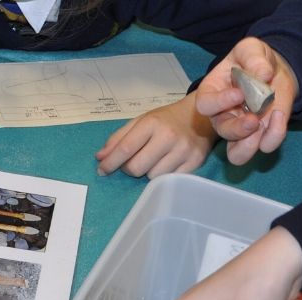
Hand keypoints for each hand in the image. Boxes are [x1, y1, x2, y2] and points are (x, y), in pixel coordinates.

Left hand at [95, 92, 216, 177]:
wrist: (201, 116)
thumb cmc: (166, 120)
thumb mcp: (141, 121)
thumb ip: (118, 138)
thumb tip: (100, 158)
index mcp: (152, 123)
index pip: (126, 149)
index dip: (110, 163)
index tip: (102, 170)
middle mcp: (169, 137)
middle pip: (136, 168)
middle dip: (128, 168)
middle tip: (132, 162)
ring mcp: (184, 151)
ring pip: (152, 177)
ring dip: (147, 172)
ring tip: (154, 160)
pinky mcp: (195, 162)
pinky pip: (169, 181)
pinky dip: (162, 177)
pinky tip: (166, 164)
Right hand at [195, 37, 298, 164]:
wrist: (272, 71)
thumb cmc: (252, 61)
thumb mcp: (250, 49)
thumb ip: (252, 56)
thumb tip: (262, 74)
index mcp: (212, 94)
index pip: (206, 105)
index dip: (219, 103)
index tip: (239, 93)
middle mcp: (222, 117)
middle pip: (222, 132)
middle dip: (237, 129)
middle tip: (253, 119)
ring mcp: (241, 130)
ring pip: (237, 154)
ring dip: (249, 145)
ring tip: (261, 127)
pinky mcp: (260, 136)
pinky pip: (263, 147)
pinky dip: (274, 136)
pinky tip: (278, 117)